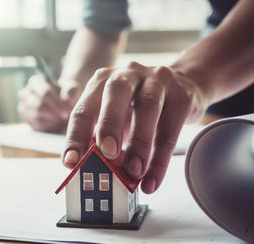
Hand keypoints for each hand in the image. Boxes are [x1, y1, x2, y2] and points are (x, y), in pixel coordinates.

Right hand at [18, 75, 81, 132]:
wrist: (63, 106)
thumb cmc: (67, 96)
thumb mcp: (72, 90)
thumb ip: (71, 90)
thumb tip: (67, 96)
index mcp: (36, 81)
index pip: (44, 92)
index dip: (56, 103)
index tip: (66, 111)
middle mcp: (25, 93)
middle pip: (38, 105)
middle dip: (54, 112)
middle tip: (66, 116)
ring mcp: (23, 107)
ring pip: (36, 115)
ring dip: (51, 118)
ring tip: (60, 116)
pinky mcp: (26, 119)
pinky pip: (35, 124)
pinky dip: (47, 124)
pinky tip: (54, 121)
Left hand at [62, 62, 207, 193]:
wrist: (183, 84)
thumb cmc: (138, 105)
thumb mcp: (116, 114)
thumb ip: (101, 135)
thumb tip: (90, 169)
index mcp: (103, 81)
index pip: (84, 108)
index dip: (75, 135)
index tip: (70, 162)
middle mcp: (127, 74)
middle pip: (116, 91)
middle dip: (109, 124)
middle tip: (107, 154)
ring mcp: (156, 80)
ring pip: (148, 107)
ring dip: (139, 143)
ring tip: (134, 172)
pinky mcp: (181, 95)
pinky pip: (171, 128)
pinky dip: (161, 158)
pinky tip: (152, 180)